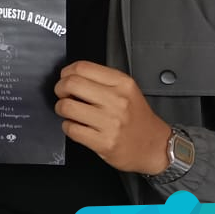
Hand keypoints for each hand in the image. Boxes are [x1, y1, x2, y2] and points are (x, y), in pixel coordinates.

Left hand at [54, 61, 172, 173]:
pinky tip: (77, 125)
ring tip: (69, 111)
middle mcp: (117, 101)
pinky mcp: (103, 142)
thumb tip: (70, 76)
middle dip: (60, 89)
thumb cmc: (137, 118)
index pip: (82, 67)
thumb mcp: (127, 90)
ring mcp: (110, 123)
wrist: (154, 146)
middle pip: (71, 84)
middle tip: (63, 95)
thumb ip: (102, 80)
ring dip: (61, 108)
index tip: (65, 79)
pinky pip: (70, 128)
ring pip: (67, 106)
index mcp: (122, 84)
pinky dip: (67, 126)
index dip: (66, 73)